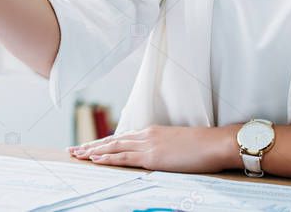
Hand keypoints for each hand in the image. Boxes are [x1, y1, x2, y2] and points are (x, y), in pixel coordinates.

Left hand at [67, 125, 239, 172]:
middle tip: (74, 150)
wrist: (216, 143)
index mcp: (152, 133)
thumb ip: (164, 149)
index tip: (90, 146)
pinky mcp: (152, 156)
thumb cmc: (203, 146)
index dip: (104, 142)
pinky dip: (107, 157)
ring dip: (93, 151)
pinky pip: (124, 156)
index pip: (122, 138)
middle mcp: (146, 135)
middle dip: (91, 145)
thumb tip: (158, 156)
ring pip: (113, 146)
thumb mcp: (178, 145)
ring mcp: (148, 144)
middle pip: (112, 140)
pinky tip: (94, 158)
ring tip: (77, 154)